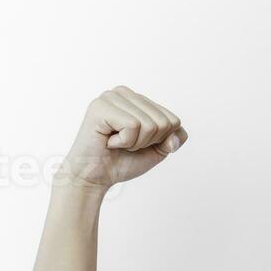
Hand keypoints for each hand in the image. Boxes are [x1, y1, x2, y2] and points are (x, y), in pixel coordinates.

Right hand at [55, 86, 187, 189]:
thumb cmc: (122, 161)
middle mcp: (125, 93)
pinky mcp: (101, 106)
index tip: (138, 144)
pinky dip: (124, 142)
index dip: (160, 141)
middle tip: (125, 144)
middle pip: (164, 123)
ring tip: (116, 142)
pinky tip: (109, 141)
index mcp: (139, 99)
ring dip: (135, 143)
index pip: (173, 120)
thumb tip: (174, 138)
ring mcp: (111, 97)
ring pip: (150, 125)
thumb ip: (173, 139)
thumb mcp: (156, 150)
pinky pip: (133, 126)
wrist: (96, 177)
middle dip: (148, 142)